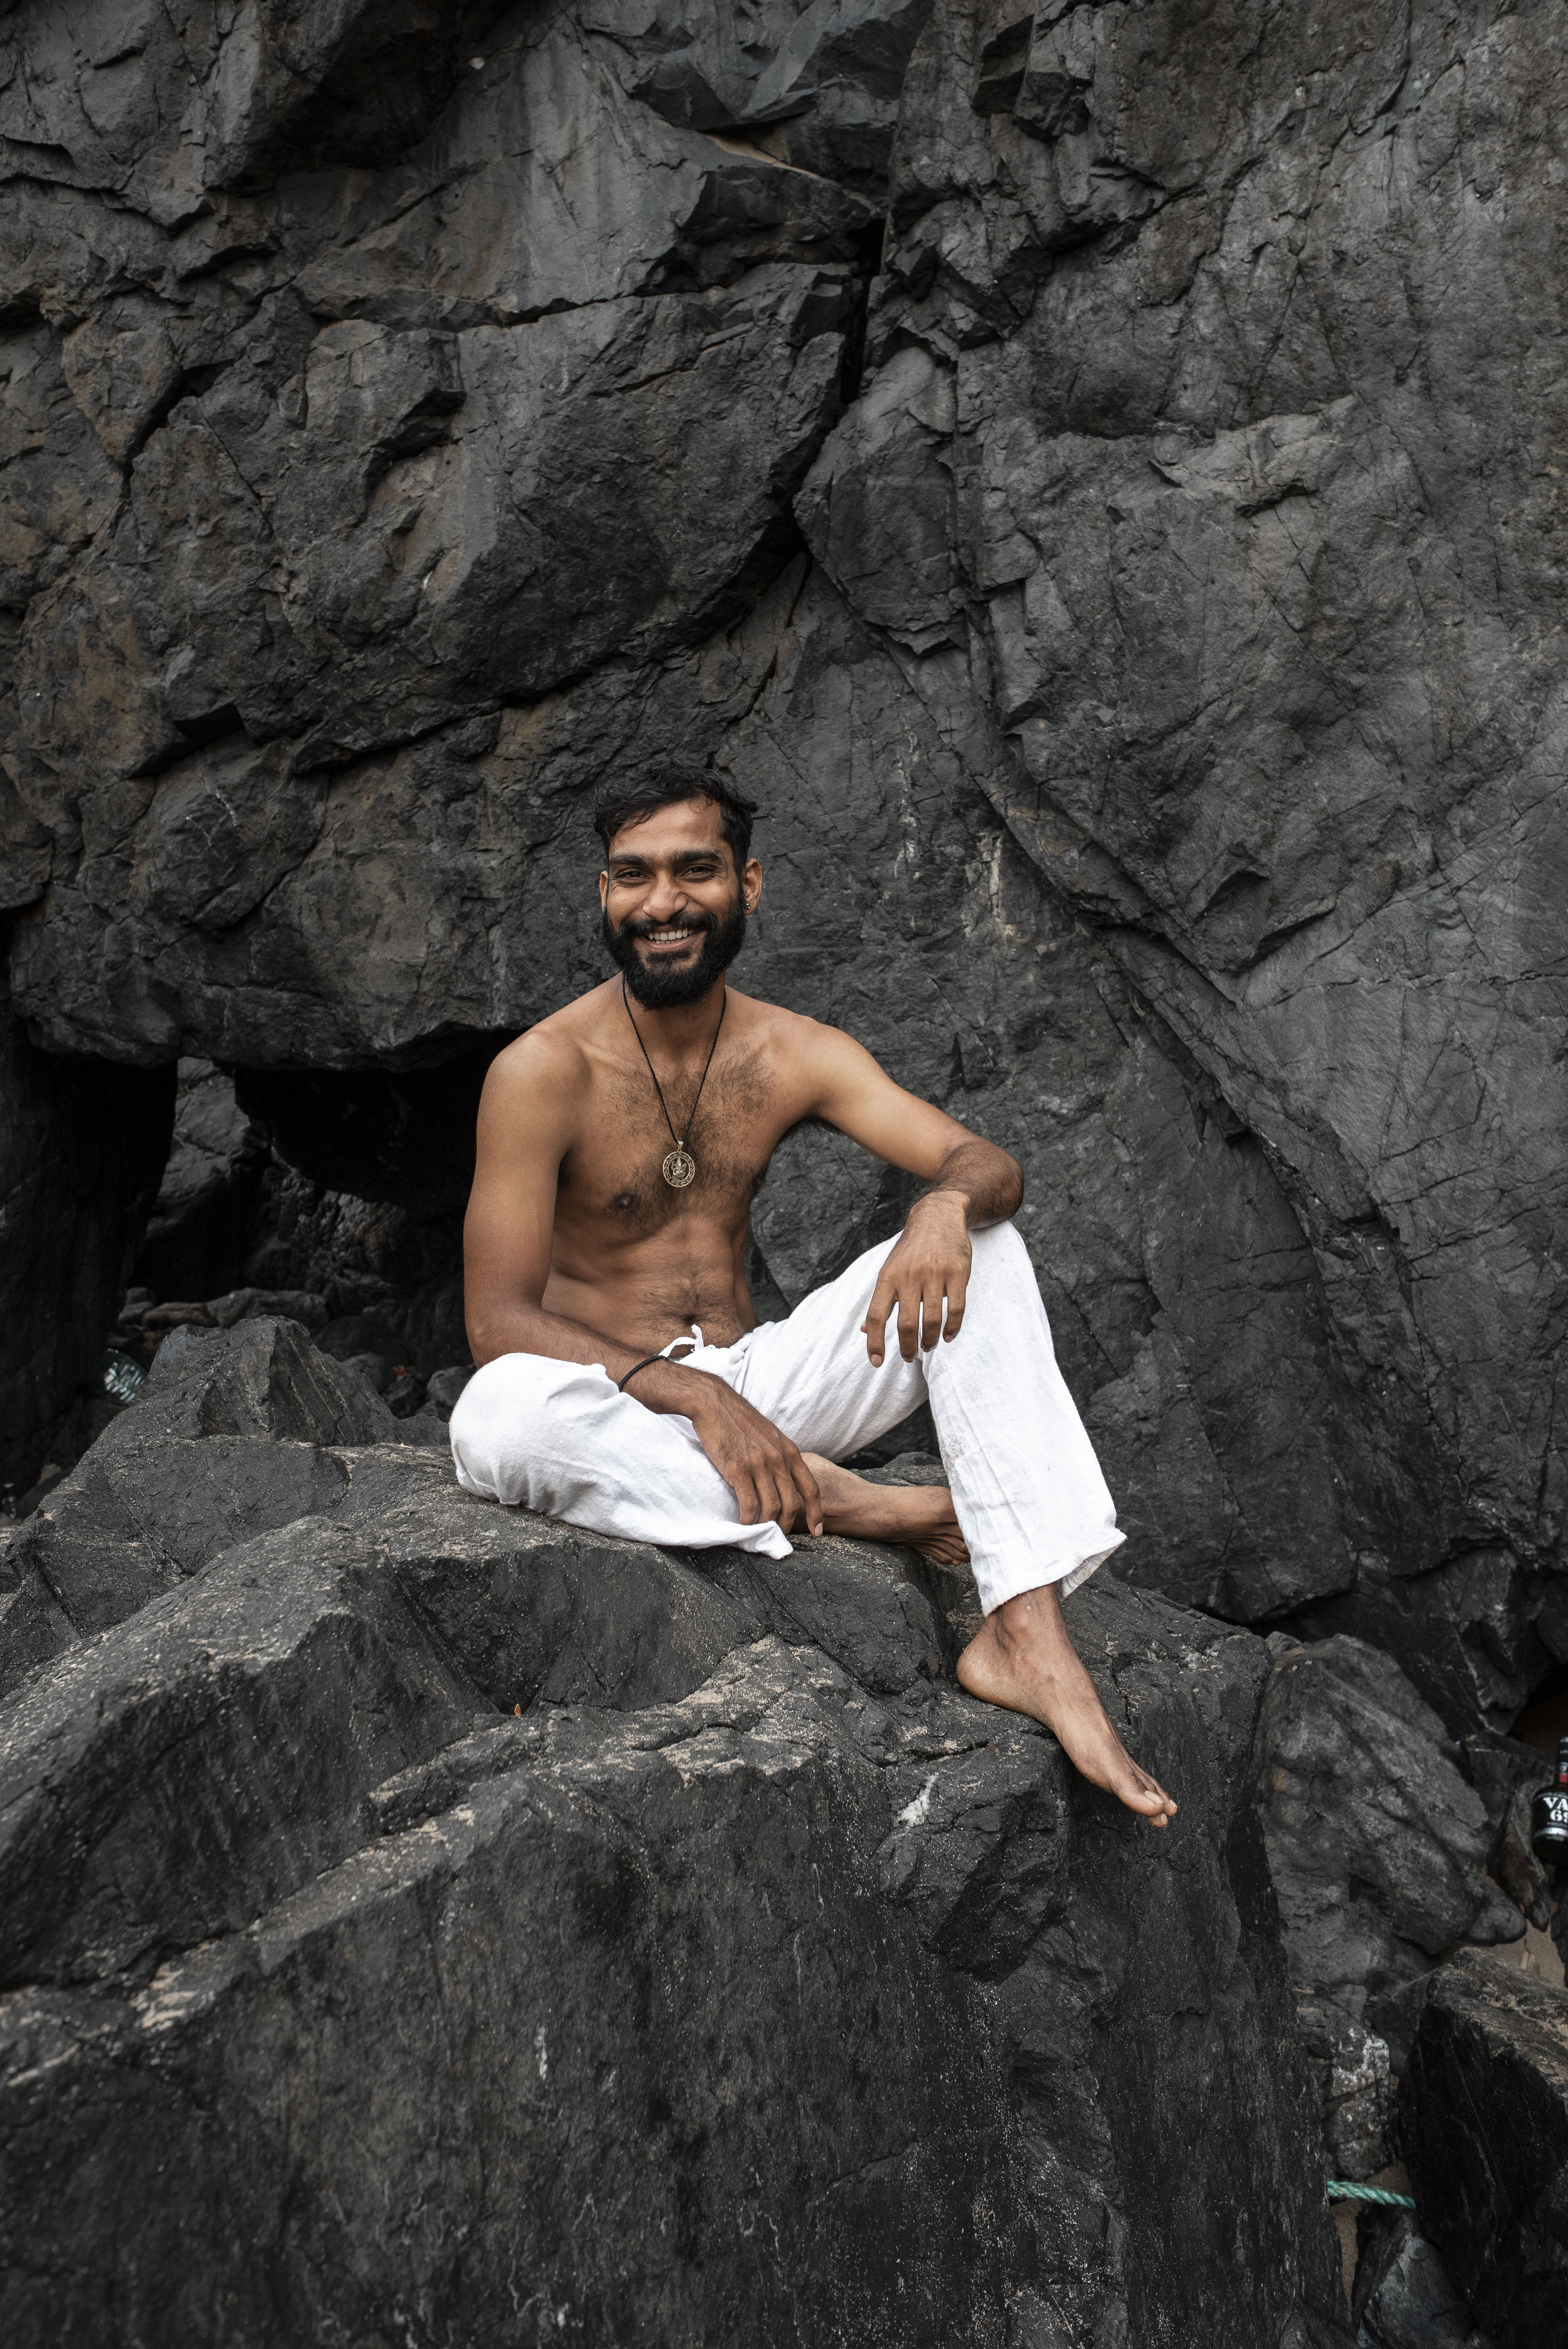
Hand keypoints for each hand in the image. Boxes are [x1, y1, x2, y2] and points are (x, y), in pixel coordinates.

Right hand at [685, 1379, 823, 1534]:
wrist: (714, 1403)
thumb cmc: (739, 1419)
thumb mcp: (769, 1435)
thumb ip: (779, 1455)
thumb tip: (782, 1477)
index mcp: (789, 1451)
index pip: (811, 1488)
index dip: (816, 1512)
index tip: (817, 1530)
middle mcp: (778, 1459)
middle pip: (792, 1503)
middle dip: (787, 1525)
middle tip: (780, 1536)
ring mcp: (759, 1465)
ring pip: (772, 1506)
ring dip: (767, 1524)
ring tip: (760, 1532)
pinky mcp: (738, 1470)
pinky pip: (749, 1503)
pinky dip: (748, 1519)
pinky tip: (744, 1523)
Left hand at [861, 1191, 971, 1364]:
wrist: (938, 1217)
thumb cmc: (911, 1250)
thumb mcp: (889, 1270)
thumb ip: (879, 1300)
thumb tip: (863, 1330)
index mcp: (888, 1277)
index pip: (876, 1316)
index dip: (874, 1342)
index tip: (876, 1363)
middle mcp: (909, 1276)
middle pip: (906, 1324)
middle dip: (907, 1348)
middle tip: (909, 1357)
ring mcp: (934, 1274)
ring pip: (932, 1320)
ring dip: (929, 1341)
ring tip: (928, 1346)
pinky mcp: (957, 1273)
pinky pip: (956, 1309)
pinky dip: (952, 1329)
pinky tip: (947, 1337)